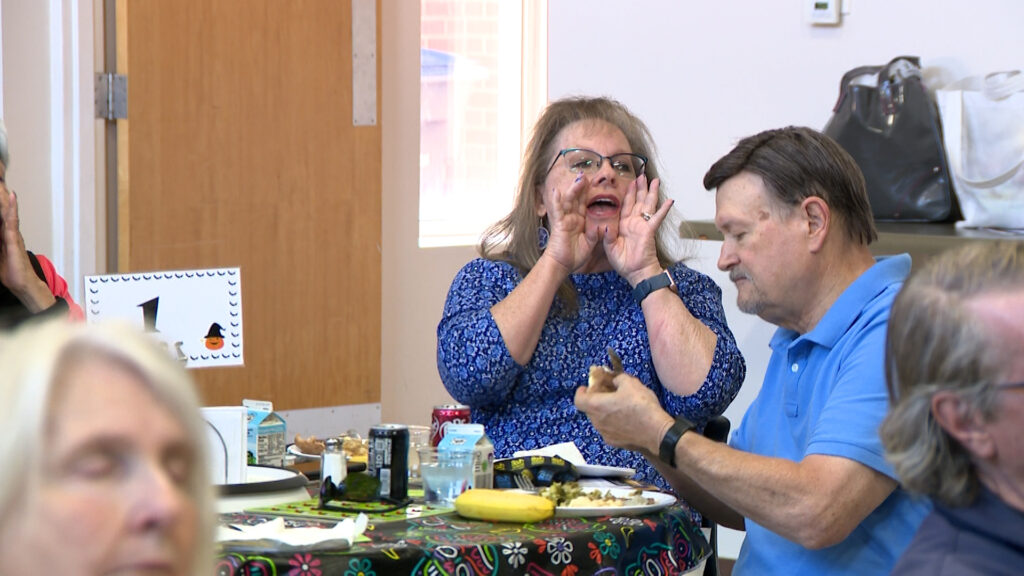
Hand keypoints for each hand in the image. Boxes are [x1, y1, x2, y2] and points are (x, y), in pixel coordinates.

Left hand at [0, 186, 54, 310]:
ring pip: (7, 212)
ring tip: (4, 184)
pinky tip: (12, 198)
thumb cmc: (11, 272)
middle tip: (0, 180)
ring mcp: (13, 234)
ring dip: (5, 198)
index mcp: (3, 235)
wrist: (23, 284)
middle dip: (1, 196)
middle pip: (3, 210)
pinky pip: (12, 221)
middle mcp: (9, 232)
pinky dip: (12, 208)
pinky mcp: (14, 239)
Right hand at [542, 173, 599, 272]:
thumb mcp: (589, 243)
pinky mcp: (559, 224)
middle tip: (585, 175)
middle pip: (577, 199)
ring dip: (573, 190)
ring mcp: (564, 220)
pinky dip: (556, 201)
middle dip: (581, 187)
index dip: (587, 193)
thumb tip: (603, 227)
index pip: (584, 204)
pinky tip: (556, 191)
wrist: (563, 264)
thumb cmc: (574, 255)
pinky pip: (558, 211)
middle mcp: (571, 218)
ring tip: (579, 179)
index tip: (593, 182)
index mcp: (579, 221)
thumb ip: (595, 234)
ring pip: (569, 201)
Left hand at [574, 372, 670, 453]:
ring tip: (618, 406)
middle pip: (589, 409)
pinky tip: (626, 419)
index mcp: (596, 406)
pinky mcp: (615, 443)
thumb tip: (615, 381)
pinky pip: (609, 430)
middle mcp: (597, 422)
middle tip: (607, 393)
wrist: (656, 432)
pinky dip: (613, 423)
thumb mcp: (630, 383)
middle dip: (596, 400)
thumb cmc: (640, 405)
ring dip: (604, 412)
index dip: (581, 392)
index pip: (578, 400)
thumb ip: (618, 379)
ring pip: (599, 420)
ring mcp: (605, 434)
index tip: (586, 387)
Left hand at [603, 175, 672, 284]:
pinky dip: (663, 210)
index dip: (628, 193)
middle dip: (640, 187)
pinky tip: (670, 201)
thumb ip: (606, 236)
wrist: (636, 273)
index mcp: (623, 225)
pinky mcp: (649, 231)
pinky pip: (657, 218)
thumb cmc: (624, 263)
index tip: (630, 181)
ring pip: (647, 205)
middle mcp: (634, 223)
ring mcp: (642, 226)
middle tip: (642, 175)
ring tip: (655, 180)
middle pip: (638, 201)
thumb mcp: (610, 248)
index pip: (625, 205)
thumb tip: (603, 226)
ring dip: (651, 192)